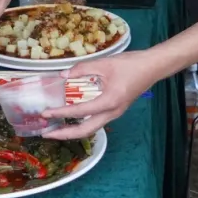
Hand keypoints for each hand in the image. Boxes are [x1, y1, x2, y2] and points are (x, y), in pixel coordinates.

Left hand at [40, 51, 158, 139]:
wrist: (151, 67)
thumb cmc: (130, 64)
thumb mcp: (104, 63)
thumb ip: (82, 69)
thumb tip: (63, 75)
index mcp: (109, 102)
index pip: (79, 111)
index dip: (60, 113)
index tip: (45, 113)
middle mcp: (111, 113)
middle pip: (85, 131)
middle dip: (65, 134)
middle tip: (46, 133)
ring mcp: (114, 114)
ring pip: (91, 129)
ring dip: (72, 131)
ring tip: (56, 129)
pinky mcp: (115, 110)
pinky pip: (96, 122)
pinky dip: (81, 123)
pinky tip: (72, 119)